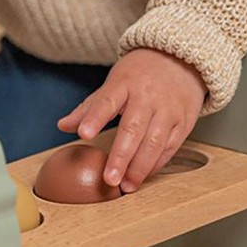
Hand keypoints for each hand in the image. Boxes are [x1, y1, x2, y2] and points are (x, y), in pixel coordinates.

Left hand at [58, 48, 206, 192]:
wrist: (180, 61)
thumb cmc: (140, 75)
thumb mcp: (113, 83)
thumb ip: (89, 108)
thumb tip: (62, 126)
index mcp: (125, 83)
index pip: (107, 101)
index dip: (95, 118)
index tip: (84, 134)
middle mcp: (148, 96)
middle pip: (133, 129)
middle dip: (121, 156)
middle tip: (109, 179)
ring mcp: (168, 110)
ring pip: (154, 143)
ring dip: (140, 168)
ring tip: (126, 186)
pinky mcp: (183, 122)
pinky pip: (170, 148)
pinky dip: (156, 165)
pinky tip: (143, 176)